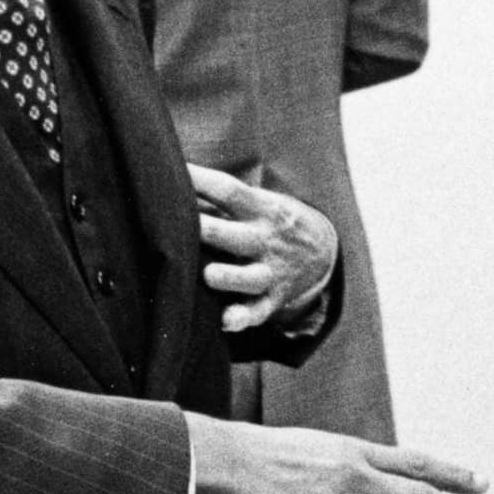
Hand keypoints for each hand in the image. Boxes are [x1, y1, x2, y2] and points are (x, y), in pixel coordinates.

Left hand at [189, 165, 337, 333]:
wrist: (323, 251)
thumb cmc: (271, 221)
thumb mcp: (258, 201)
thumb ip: (217, 198)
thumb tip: (170, 182)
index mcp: (261, 208)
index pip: (228, 191)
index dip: (200, 181)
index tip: (174, 173)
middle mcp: (265, 239)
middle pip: (235, 235)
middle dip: (208, 231)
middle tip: (177, 226)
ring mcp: (271, 270)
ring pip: (249, 277)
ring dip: (229, 277)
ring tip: (208, 275)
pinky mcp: (272, 298)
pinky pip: (258, 311)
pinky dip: (243, 317)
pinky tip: (226, 320)